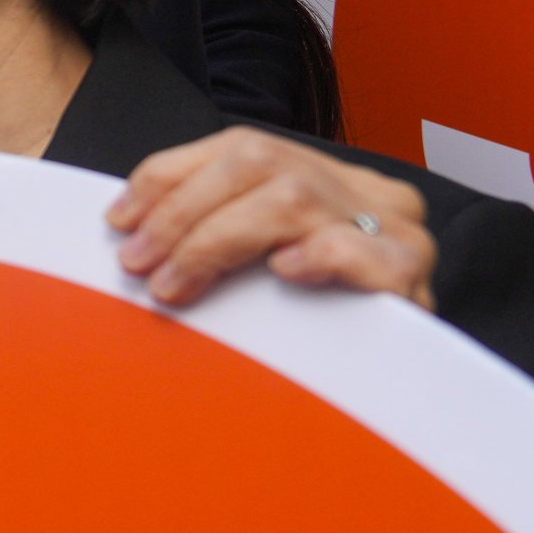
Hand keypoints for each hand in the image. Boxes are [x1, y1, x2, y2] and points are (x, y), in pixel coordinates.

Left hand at [108, 129, 435, 314]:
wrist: (406, 384)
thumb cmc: (317, 324)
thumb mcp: (263, 262)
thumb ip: (218, 232)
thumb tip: (132, 230)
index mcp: (329, 177)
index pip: (240, 148)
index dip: (169, 178)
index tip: (121, 221)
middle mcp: (364, 190)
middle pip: (260, 162)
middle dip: (183, 212)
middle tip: (141, 263)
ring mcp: (395, 227)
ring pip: (292, 198)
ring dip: (217, 239)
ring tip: (178, 283)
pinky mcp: (412, 275)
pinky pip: (363, 249)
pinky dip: (317, 255)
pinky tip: (284, 272)